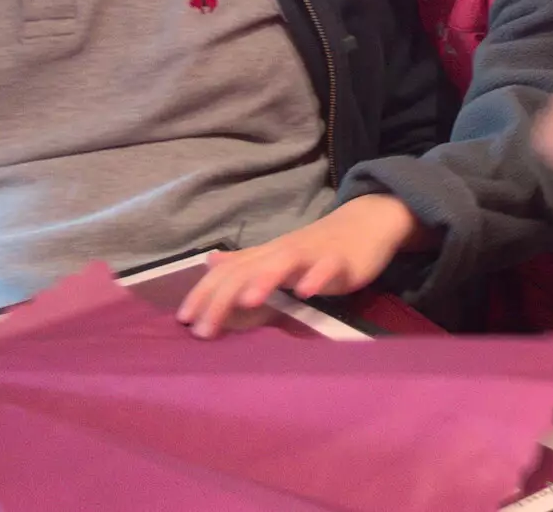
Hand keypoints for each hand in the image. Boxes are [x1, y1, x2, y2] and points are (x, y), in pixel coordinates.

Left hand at [176, 195, 427, 337]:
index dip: (204, 292)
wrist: (368, 222)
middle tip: (203, 330)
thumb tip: (210, 264)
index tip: (184, 319)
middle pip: (249, 270)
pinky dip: (317, 277)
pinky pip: (328, 267)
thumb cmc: (320, 246)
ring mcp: (313, 255)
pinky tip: (306, 292)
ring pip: (284, 262)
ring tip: (247, 301)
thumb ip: (247, 262)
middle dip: (223, 297)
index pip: (229, 272)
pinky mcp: (342, 260)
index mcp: (268, 255)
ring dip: (265, 280)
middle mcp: (284, 252)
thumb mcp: (279, 254)